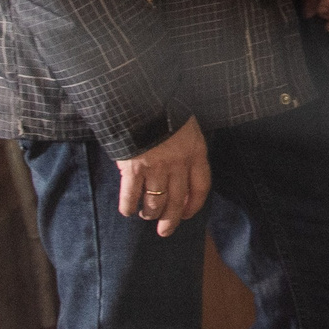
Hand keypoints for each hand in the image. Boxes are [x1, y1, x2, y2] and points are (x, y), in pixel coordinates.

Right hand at [116, 116, 209, 236]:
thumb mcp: (187, 126)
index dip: (194, 205)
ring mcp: (156, 168)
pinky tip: (128, 211)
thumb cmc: (166, 109)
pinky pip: (131, 197)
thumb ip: (186, 149)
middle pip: (177, 201)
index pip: (200, 187)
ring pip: (155, 203)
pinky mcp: (133, 170)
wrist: (143, 97)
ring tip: (146, 215)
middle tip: (165, 231)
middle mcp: (178, 164)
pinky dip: (128, 207)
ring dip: (150, 213)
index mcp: (196, 152)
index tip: (186, 214)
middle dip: (171, 220)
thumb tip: (181, 171)